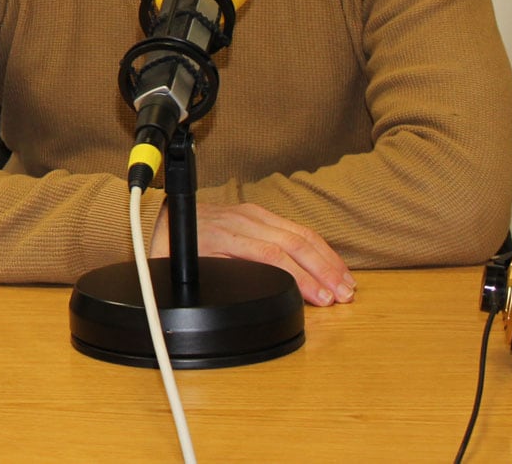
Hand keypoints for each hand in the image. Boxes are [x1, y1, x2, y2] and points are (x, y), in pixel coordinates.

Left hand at [152, 201, 355, 307]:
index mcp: (221, 234)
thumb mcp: (179, 266)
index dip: (300, 277)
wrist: (164, 216)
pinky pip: (296, 228)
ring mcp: (252, 213)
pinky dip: (319, 247)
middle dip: (323, 270)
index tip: (322, 297)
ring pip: (299, 233)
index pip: (271, 255)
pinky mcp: (259, 213)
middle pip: (292, 242)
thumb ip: (206, 277)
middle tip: (345, 295)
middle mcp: (240, 219)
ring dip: (327, 260)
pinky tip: (333, 264)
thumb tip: (226, 296)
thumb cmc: (170, 246)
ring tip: (348, 284)